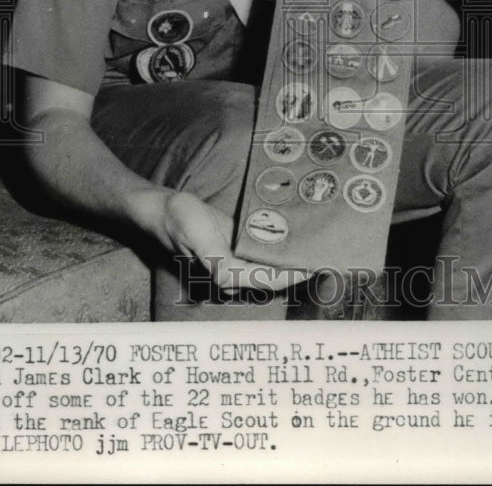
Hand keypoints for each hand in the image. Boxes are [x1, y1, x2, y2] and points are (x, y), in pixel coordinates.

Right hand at [134, 189, 306, 293]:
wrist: (163, 209)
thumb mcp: (197, 237)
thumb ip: (216, 261)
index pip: (268, 280)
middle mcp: (234, 272)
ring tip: (318, 248)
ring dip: (292, 260)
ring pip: (270, 267)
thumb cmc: (179, 221)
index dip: (293, 276)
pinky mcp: (235, 248)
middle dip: (299, 270)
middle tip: (329, 256)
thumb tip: (228, 281)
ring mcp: (235, 260)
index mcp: (227, 273)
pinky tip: (295, 239)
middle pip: (273, 278)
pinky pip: (263, 254)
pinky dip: (280, 249)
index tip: (317, 265)